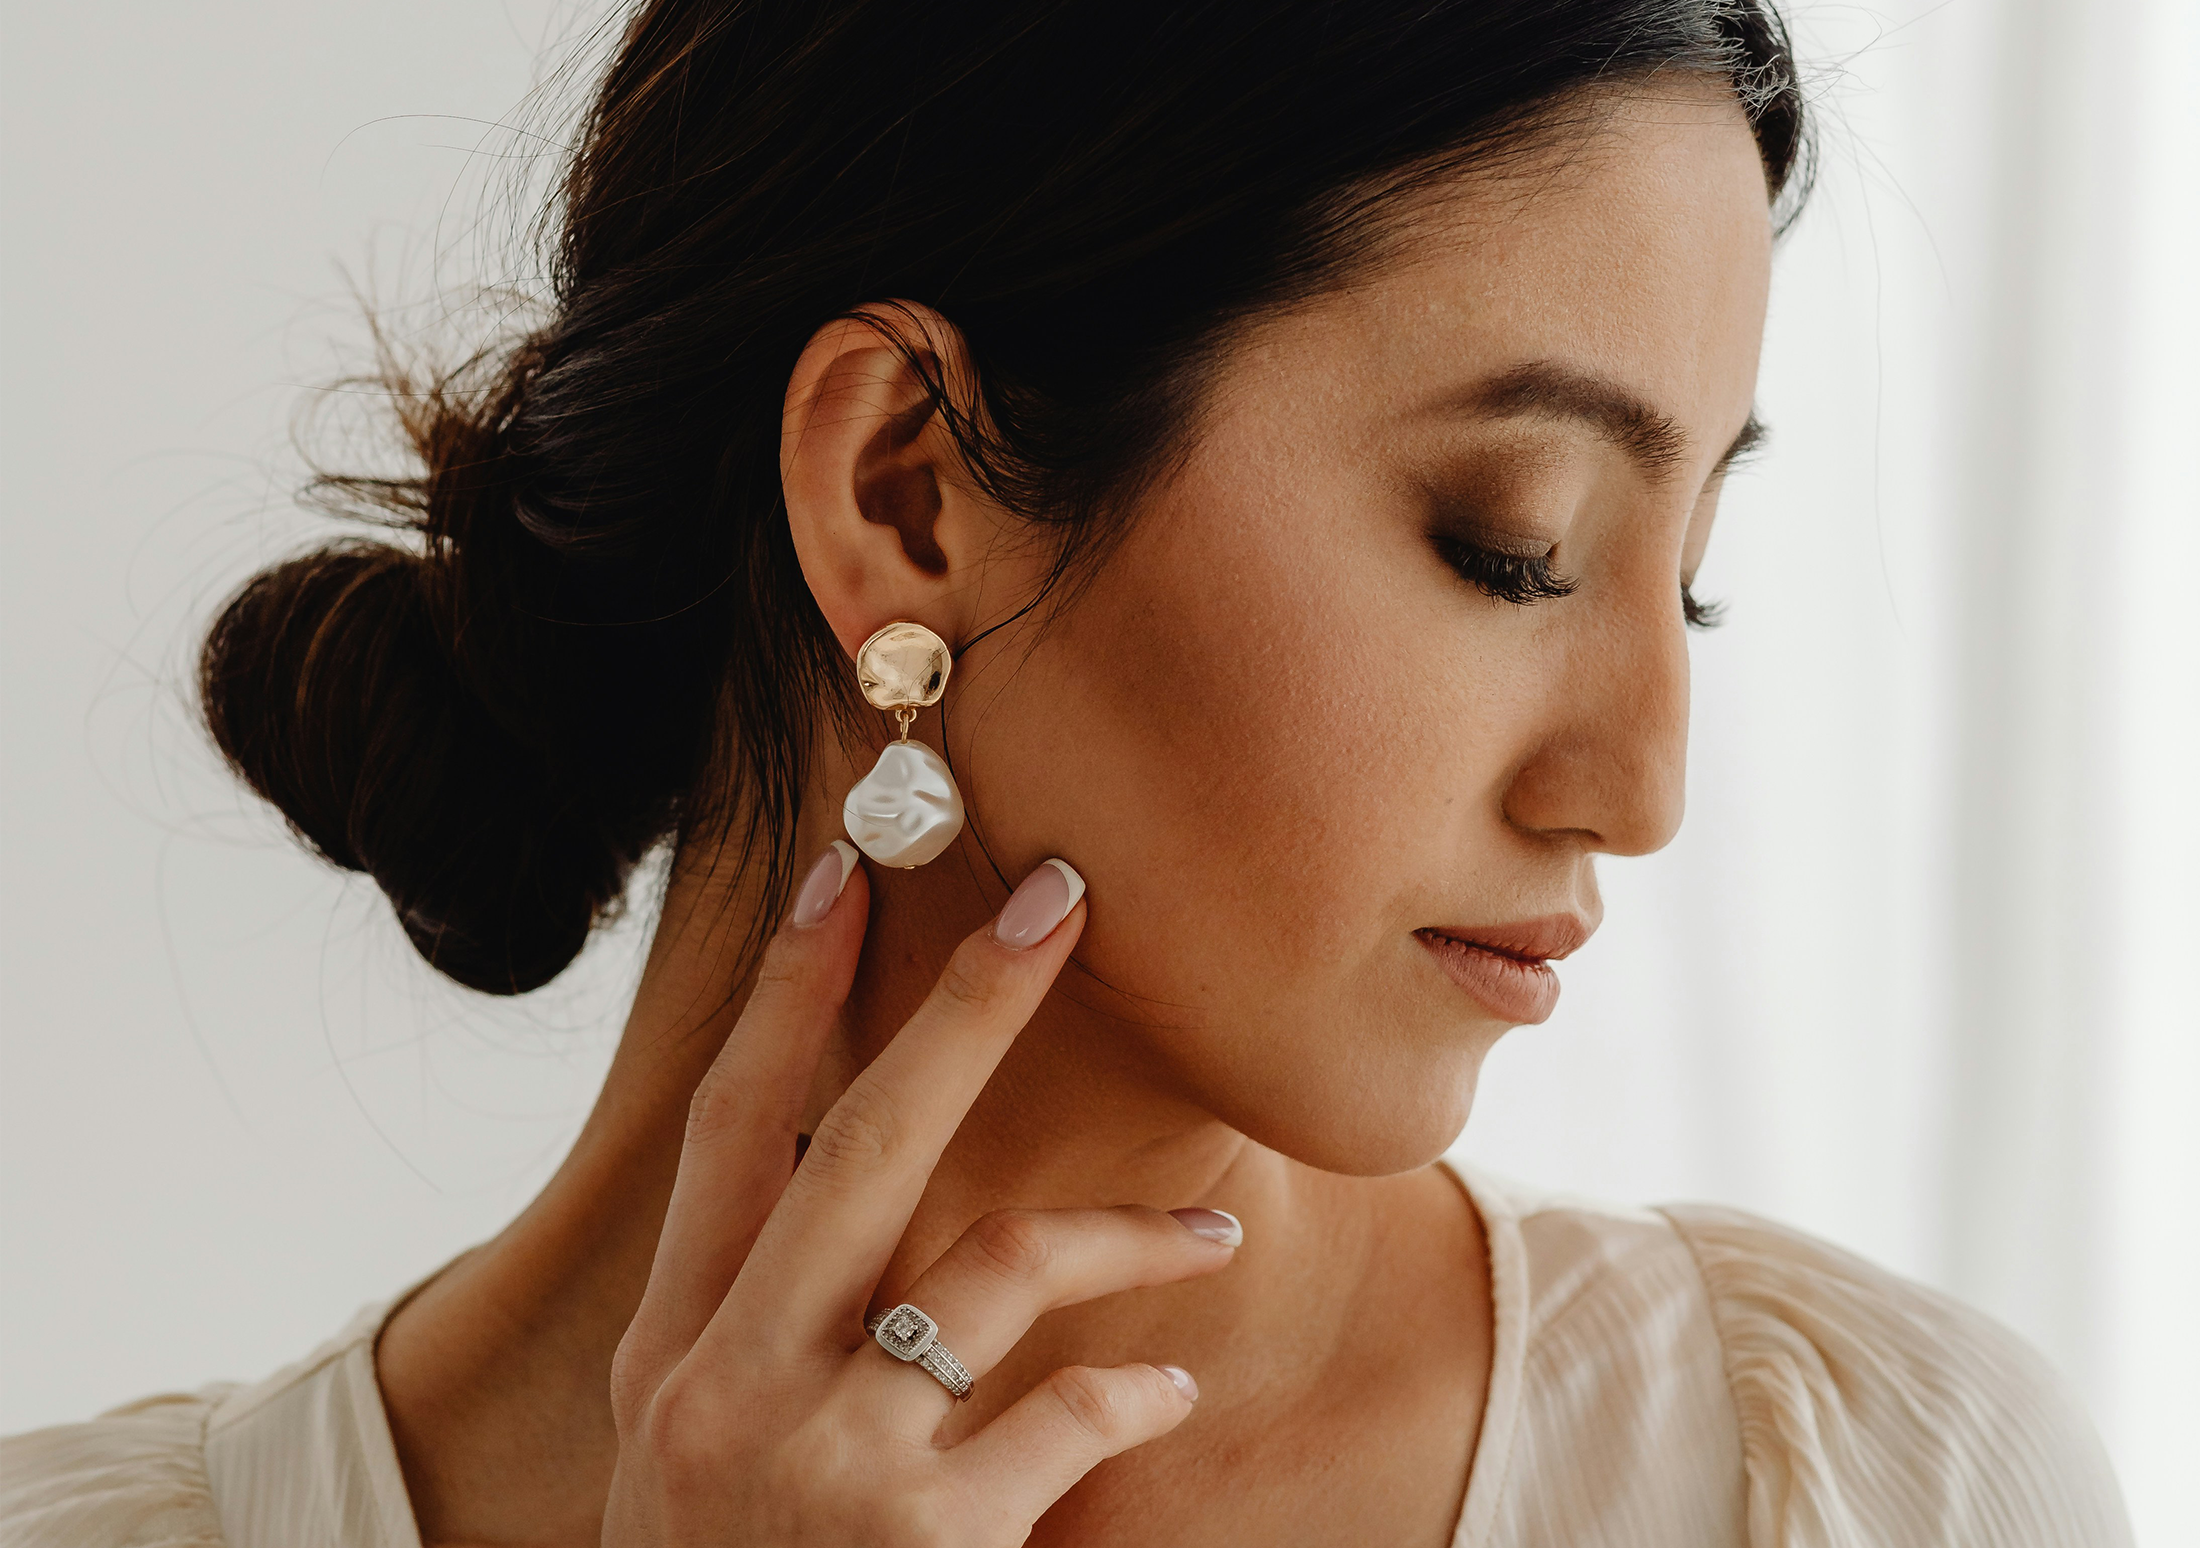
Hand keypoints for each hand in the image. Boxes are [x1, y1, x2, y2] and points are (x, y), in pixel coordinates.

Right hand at [601, 846, 1240, 1545]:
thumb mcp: (689, 1460)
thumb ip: (755, 1335)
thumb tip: (854, 1189)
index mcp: (675, 1351)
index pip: (732, 1128)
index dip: (786, 991)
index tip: (843, 868)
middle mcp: (733, 1381)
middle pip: (864, 1136)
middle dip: (964, 1003)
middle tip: (1058, 898)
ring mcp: (828, 1459)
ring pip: (995, 1258)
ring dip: (1121, 1226)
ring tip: (1206, 1226)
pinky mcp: (927, 1539)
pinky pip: (1068, 1412)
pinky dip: (1131, 1381)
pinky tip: (1164, 1376)